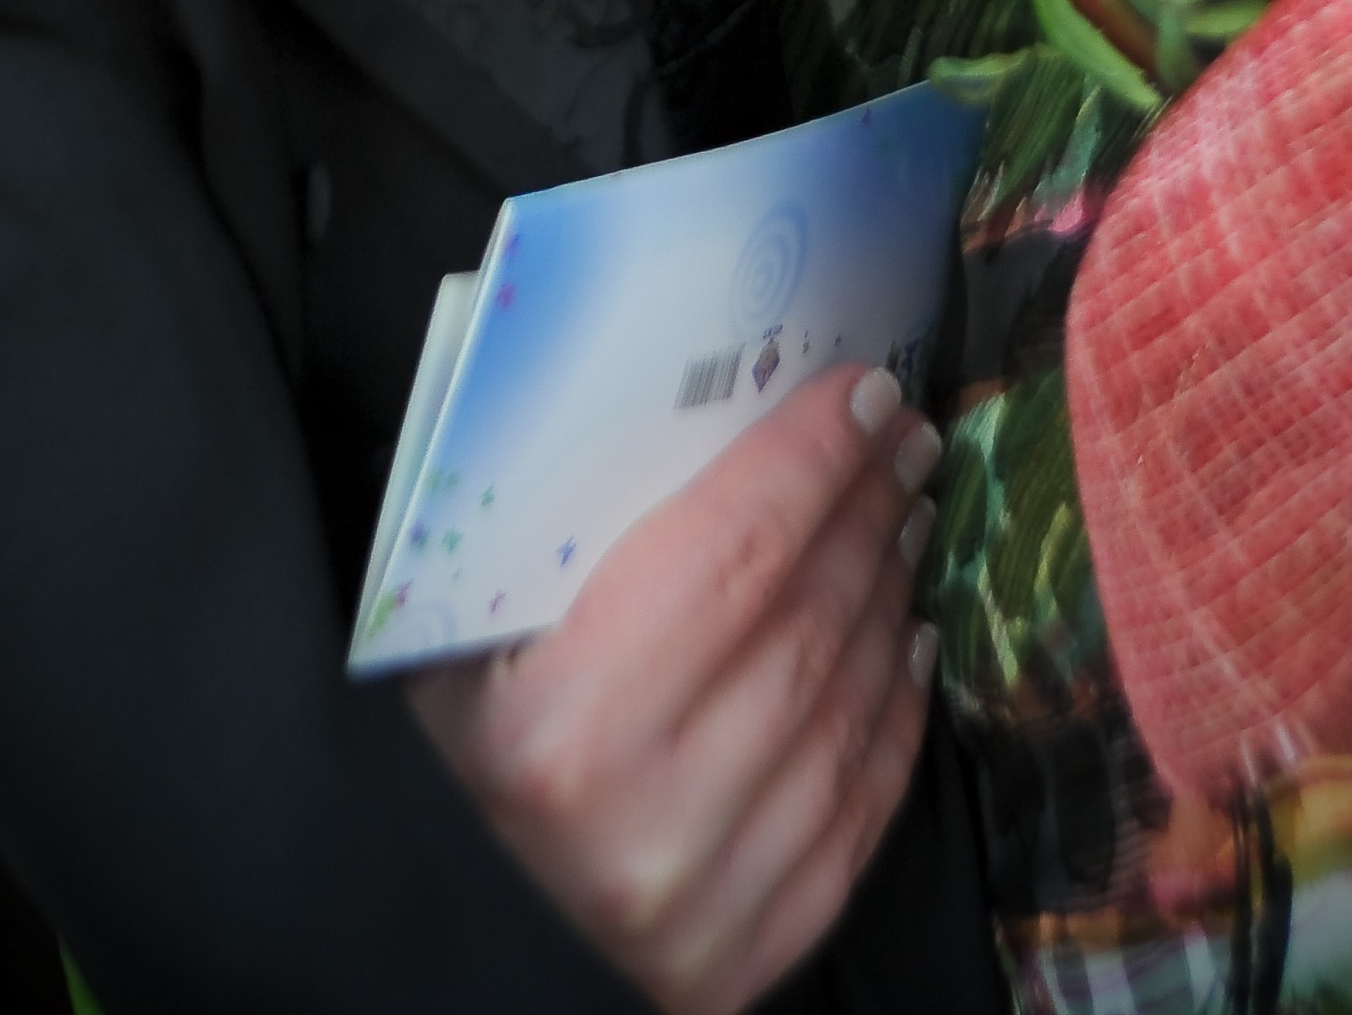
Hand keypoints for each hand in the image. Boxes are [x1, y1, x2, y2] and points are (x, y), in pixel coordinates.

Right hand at [407, 363, 941, 1014]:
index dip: (810, 459)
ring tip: (904, 520)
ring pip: (840, 712)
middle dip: (863, 511)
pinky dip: (893, 714)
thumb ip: (546, 539)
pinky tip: (906, 641)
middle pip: (800, 622)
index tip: (863, 393)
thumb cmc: (445, 758)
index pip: (731, 552)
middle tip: (900, 441)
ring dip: (888, 597)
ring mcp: (704, 905)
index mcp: (559, 724)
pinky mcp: (744, 964)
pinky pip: (853, 815)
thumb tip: (674, 405)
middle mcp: (644, 823)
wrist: (450, 934)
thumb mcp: (452, 642)